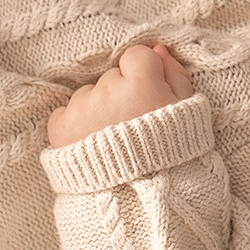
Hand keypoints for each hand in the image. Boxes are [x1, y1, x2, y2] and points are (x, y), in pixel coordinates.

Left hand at [45, 44, 193, 148]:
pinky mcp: (61, 127)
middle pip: (111, 76)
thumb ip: (175, 76)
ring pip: (89, 94)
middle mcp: (109, 91)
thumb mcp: (188, 114)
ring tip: (112, 141)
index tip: (148, 98)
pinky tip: (92, 145)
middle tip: (131, 126)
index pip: (136, 56)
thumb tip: (157, 50)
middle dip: (120, 94)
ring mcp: (82, 109)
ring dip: (98, 110)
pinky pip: (66, 113)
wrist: (138, 200)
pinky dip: (76, 126)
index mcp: (143, 84)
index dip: (144, 77)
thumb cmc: (171, 155)